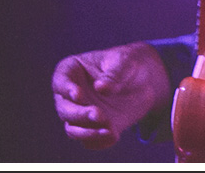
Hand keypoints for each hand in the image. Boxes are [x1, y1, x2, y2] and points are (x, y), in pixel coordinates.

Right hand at [52, 42, 172, 149]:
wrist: (144, 80)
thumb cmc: (128, 63)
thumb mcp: (124, 62)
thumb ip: (114, 74)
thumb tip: (100, 88)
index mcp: (71, 72)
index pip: (60, 81)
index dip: (65, 89)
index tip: (78, 94)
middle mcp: (70, 96)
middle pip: (64, 109)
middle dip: (79, 114)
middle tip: (98, 114)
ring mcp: (80, 113)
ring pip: (72, 129)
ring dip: (86, 132)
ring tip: (107, 130)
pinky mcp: (93, 128)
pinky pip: (90, 141)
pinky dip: (99, 142)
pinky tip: (113, 136)